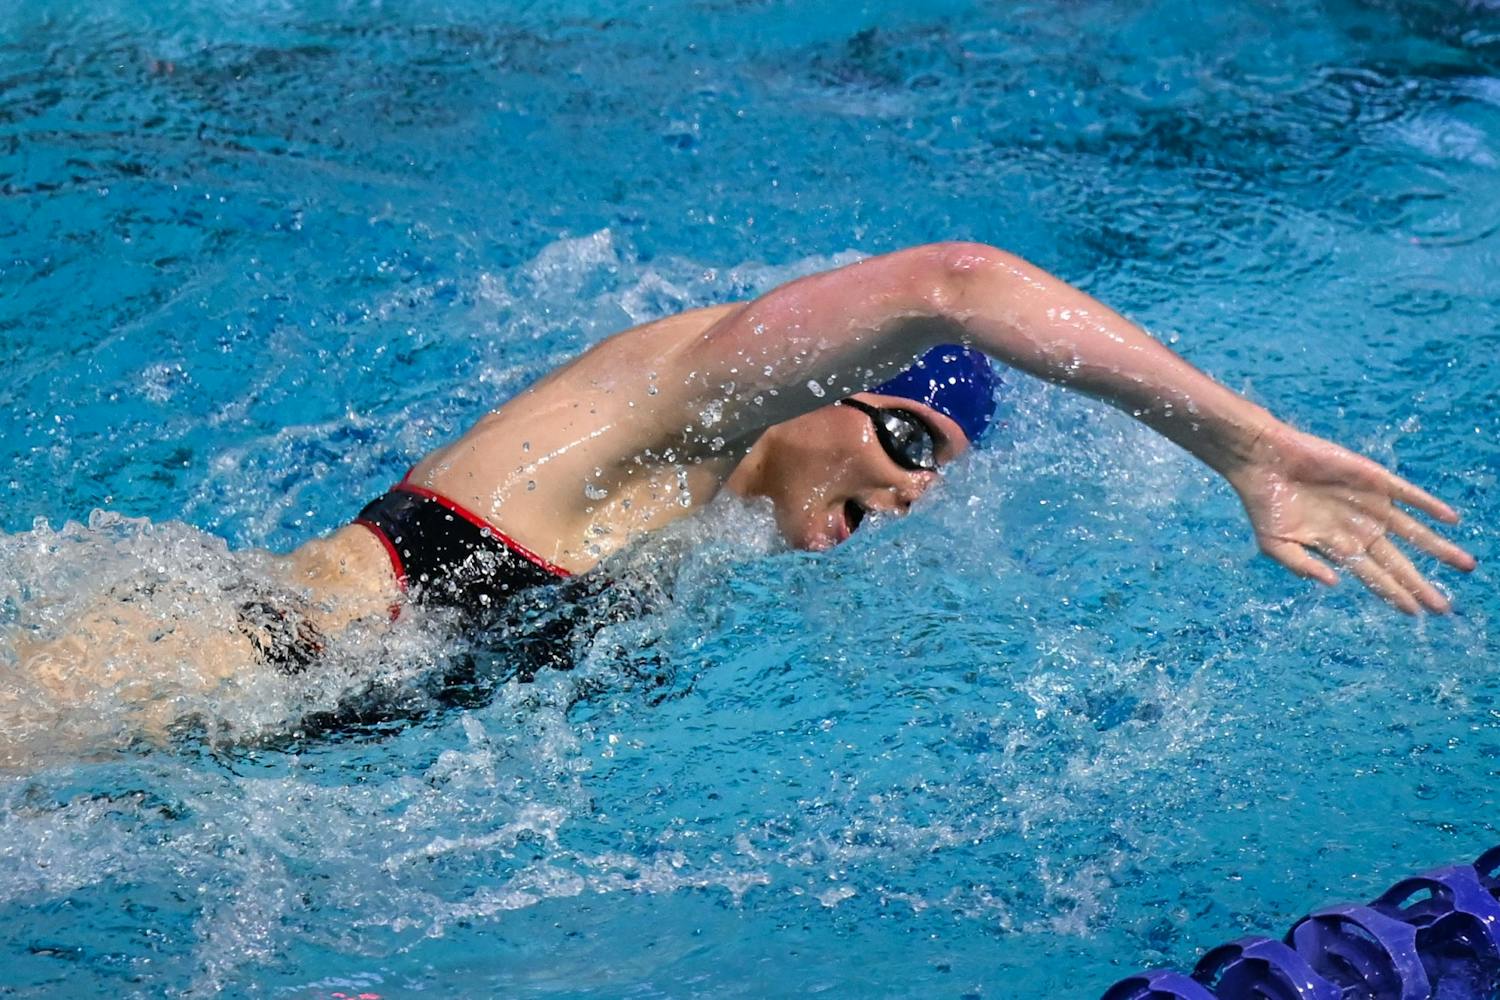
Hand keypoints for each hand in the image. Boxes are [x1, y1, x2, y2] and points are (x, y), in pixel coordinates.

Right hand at [1225, 421, 1476, 613]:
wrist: (1263, 460)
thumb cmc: (1264, 504)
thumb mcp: (1275, 544)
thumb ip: (1302, 566)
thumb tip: (1334, 583)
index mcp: (1337, 546)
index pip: (1374, 576)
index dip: (1395, 594)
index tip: (1416, 613)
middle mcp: (1359, 528)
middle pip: (1398, 561)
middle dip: (1421, 584)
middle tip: (1445, 608)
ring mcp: (1369, 504)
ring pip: (1412, 531)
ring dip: (1438, 549)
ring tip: (1465, 566)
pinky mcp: (1373, 479)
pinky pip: (1408, 495)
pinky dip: (1430, 506)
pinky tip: (1451, 519)